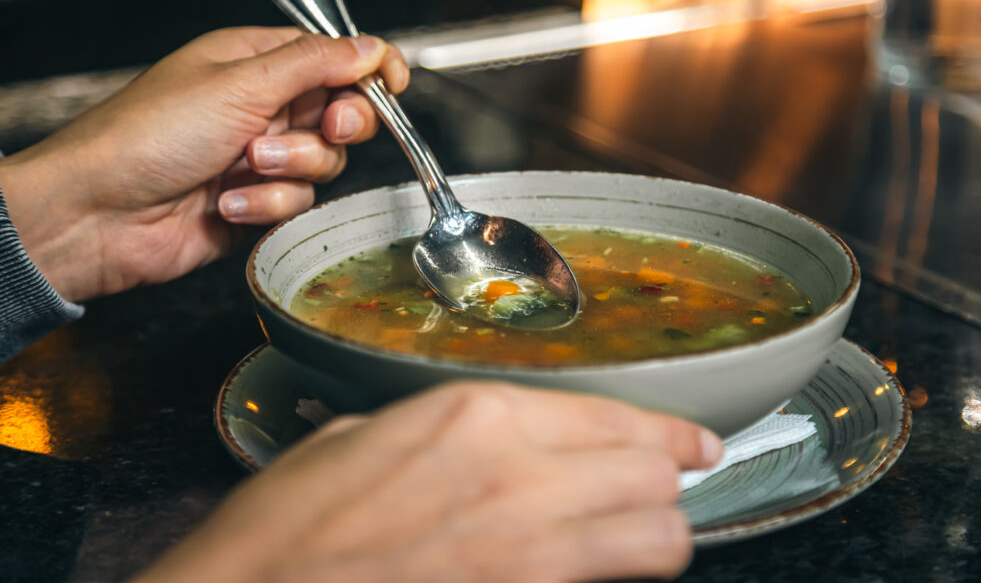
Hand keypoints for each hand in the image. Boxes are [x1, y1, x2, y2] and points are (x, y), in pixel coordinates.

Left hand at [0, 27, 408, 301]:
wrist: (100, 213)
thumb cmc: (149, 135)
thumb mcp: (241, 83)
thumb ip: (316, 64)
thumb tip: (371, 46)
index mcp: (256, 61)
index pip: (334, 56)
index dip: (370, 68)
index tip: (395, 84)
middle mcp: (262, 106)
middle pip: (343, 112)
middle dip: (337, 125)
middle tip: (330, 127)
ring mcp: (261, 157)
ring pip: (325, 163)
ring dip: (290, 169)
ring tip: (244, 166)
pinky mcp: (257, 203)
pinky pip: (296, 203)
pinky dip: (266, 205)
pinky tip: (226, 202)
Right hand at [136, 382, 723, 582]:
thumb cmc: (284, 526)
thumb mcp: (363, 438)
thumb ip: (449, 432)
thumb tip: (501, 440)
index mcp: (475, 415)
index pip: (615, 417)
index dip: (669, 433)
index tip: (693, 443)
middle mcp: (519, 477)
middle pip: (651, 475)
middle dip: (666, 478)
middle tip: (670, 481)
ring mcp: (528, 553)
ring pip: (657, 541)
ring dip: (659, 533)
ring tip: (649, 529)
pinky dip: (621, 574)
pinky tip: (603, 565)